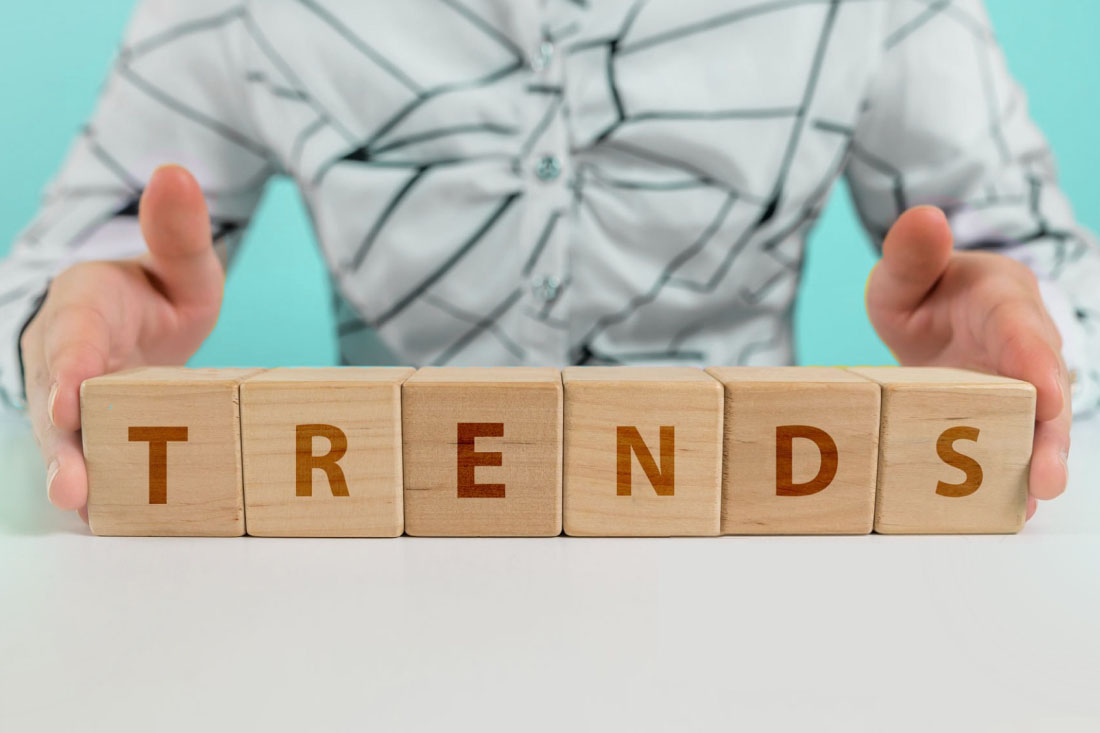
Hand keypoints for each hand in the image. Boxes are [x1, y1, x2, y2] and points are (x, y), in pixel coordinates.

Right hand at [20, 165, 223, 518]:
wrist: (130, 329)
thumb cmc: (150, 294)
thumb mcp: (176, 263)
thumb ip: (176, 231)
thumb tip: (175, 171)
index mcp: (83, 311)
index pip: (72, 339)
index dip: (71, 368)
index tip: (74, 395)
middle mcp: (66, 364)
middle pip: (56, 405)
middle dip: (64, 444)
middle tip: (72, 484)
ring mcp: (77, 407)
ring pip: (67, 443)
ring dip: (76, 477)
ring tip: (85, 509)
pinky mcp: (95, 438)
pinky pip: (95, 463)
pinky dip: (105, 492)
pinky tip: (122, 521)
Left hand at [866, 206, 1070, 519]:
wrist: (933, 314)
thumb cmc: (923, 289)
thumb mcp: (904, 272)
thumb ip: (911, 253)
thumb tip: (925, 216)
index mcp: (1003, 302)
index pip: (1024, 331)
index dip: (1036, 363)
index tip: (1045, 395)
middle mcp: (1022, 346)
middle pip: (1043, 389)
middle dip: (1048, 433)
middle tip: (1048, 478)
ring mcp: (1016, 385)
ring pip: (1035, 424)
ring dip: (1037, 462)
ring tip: (1035, 502)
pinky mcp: (1004, 414)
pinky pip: (1013, 443)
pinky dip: (1012, 475)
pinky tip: (1009, 512)